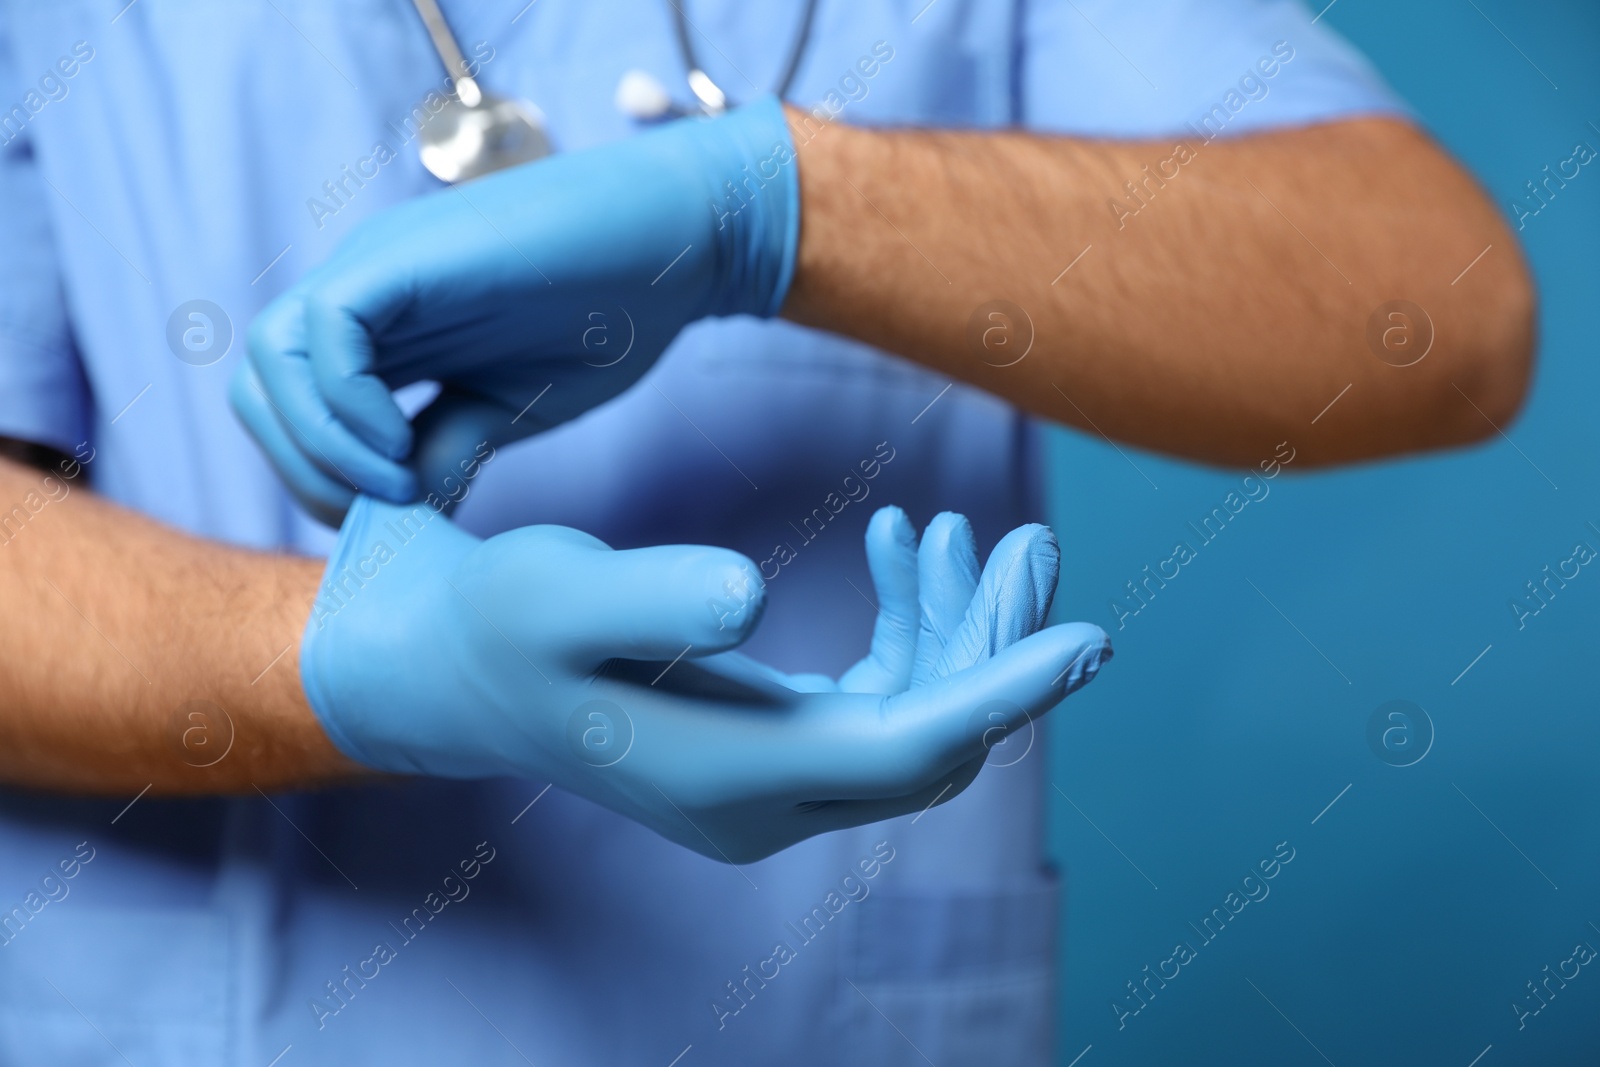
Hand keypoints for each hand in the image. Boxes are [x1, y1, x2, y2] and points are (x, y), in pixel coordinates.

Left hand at [233, 97, 797, 524]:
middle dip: (302, 465)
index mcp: (388, 330)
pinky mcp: (406, 257)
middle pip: (262, 381)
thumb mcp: (514, 407)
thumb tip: (406, 513)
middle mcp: (367, 295)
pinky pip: (324, 328)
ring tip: (392, 480)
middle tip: (376, 509)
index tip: (389, 515)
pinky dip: (344, 400)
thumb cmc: (613, 314)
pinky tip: (402, 443)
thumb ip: (451, 448)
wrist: (684, 240)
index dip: (318, 473)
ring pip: (272, 355)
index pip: (294, 403)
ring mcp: (380, 270)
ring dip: (316, 439)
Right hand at [302, 500, 1110, 861]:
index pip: (910, 751)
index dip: (1007, 695)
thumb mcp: (559, 592)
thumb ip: (651, 593)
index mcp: (731, 775)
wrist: (461, 664)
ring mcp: (773, 783)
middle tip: (1033, 541)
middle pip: (933, 739)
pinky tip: (896, 545)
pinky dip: (904, 629)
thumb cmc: (504, 622)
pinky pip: (877, 700)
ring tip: (958, 527)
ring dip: (955, 629)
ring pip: (915, 719)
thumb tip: (753, 594)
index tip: (1094, 637)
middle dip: (996, 644)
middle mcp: (766, 801)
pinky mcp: (771, 748)